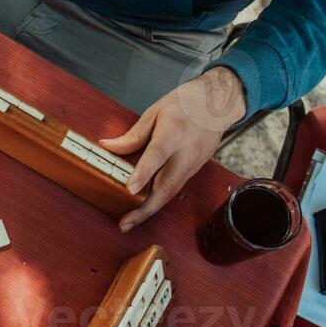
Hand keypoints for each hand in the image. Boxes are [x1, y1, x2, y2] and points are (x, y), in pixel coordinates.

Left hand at [101, 67, 246, 232]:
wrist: (218, 102)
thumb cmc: (185, 104)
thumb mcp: (155, 112)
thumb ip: (132, 135)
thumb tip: (107, 146)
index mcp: (173, 133)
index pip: (156, 156)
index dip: (143, 174)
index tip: (129, 189)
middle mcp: (185, 153)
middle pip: (166, 186)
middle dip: (145, 209)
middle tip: (125, 224)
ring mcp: (193, 164)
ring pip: (171, 193)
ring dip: (150, 210)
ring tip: (129, 222)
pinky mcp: (195, 170)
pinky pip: (175, 188)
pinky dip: (160, 200)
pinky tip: (144, 209)